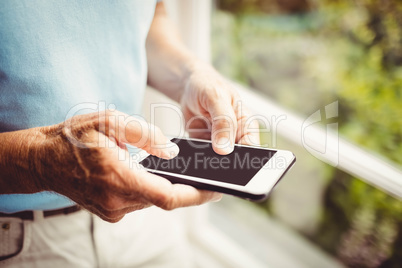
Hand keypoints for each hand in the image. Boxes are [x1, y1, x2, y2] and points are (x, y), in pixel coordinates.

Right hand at [0, 110, 220, 221]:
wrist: (42, 159)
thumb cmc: (73, 137)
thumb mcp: (108, 122)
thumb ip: (144, 134)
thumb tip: (172, 152)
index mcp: (119, 178)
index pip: (168, 196)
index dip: (195, 195)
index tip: (215, 191)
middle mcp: (116, 201)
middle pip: (163, 199)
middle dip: (185, 188)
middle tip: (203, 174)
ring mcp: (112, 210)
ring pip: (151, 200)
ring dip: (166, 186)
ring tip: (179, 170)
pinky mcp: (110, 211)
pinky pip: (139, 201)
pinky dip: (150, 188)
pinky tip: (151, 174)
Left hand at [181, 64, 259, 153]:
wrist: (188, 87)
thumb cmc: (208, 86)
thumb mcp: (217, 99)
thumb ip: (223, 122)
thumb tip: (225, 148)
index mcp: (247, 125)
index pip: (252, 148)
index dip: (243, 157)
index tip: (229, 157)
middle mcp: (235, 137)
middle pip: (235, 158)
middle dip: (225, 162)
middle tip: (214, 157)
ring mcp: (219, 143)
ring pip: (218, 161)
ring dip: (209, 160)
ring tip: (201, 150)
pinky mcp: (204, 146)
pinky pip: (202, 157)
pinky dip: (196, 156)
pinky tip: (192, 151)